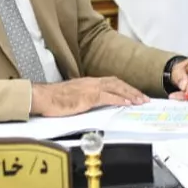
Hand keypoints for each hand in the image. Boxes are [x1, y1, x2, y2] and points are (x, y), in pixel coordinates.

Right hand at [30, 77, 149, 116]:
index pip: (112, 82)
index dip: (125, 88)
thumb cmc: (53, 99)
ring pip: (116, 88)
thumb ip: (84, 99)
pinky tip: (127, 103)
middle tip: (144, 98)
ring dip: (130, 94)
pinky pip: (108, 97)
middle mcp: (91, 82)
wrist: (42, 97)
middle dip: (132, 90)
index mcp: (88, 82)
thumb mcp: (73, 97)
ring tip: (141, 101)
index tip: (135, 94)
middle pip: (117, 83)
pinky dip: (119, 99)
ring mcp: (90, 88)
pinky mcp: (88, 96)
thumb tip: (92, 104)